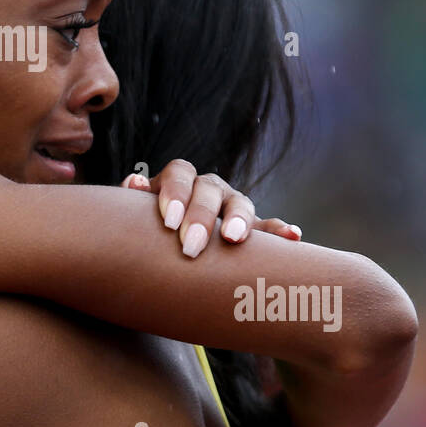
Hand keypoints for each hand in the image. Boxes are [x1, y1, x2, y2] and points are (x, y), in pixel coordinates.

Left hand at [120, 160, 301, 257]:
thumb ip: (132, 200)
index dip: (175, 193)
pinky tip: (293, 237)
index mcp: (181, 181)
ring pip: (240, 203)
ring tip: (234, 238)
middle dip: (201, 217)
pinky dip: (281, 231)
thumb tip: (134, 183)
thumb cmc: (148, 232)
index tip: (169, 222)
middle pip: (209, 190)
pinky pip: (269, 227)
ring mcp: (233, 207)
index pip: (180, 174)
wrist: (165, 252)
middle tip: (191, 246)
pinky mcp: (253, 230)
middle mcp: (209, 189)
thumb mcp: (136, 216)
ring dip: (239, 219)